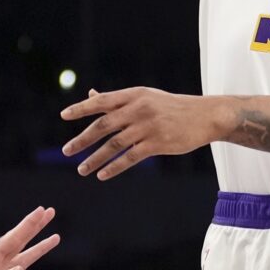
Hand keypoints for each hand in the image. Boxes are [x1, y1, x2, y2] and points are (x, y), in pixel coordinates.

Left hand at [62, 87, 224, 178]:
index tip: (64, 115)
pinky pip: (130, 158)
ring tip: (81, 170)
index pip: (102, 101)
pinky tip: (102, 175)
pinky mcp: (157, 143)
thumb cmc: (171, 106)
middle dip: (83, 139)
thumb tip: (90, 94)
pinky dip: (114, 167)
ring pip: (114, 144)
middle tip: (66, 151)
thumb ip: (117, 99)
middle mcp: (138, 109)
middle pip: (104, 125)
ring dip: (95, 158)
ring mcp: (148, 127)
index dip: (82, 108)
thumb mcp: (144, 97)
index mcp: (134, 95)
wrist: (205, 116)